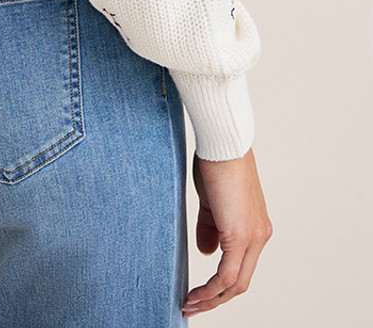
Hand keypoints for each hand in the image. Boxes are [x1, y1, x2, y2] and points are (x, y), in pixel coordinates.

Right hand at [182, 146, 272, 315]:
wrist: (223, 143)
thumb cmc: (217, 161)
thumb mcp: (212, 201)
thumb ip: (211, 228)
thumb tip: (207, 253)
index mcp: (255, 227)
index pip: (241, 266)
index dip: (221, 284)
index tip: (200, 292)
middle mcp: (259, 236)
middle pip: (241, 282)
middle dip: (215, 299)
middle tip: (193, 305)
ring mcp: (253, 237)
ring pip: (235, 283)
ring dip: (211, 299)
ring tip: (189, 304)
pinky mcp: (240, 235)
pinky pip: (226, 274)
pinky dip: (210, 289)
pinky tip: (194, 294)